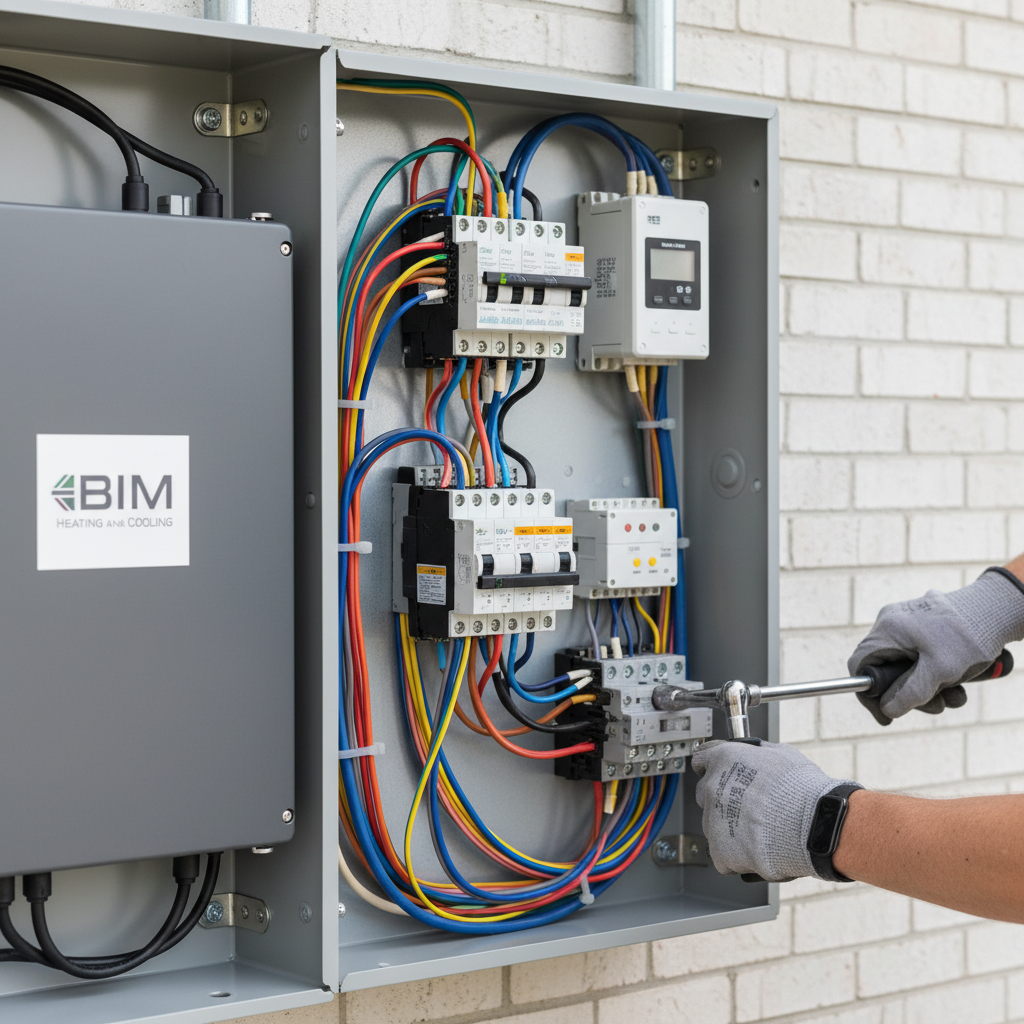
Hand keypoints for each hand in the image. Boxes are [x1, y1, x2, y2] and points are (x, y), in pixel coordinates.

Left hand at [691, 739, 854, 881]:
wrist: (816, 825)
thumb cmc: (803, 790)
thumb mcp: (781, 753)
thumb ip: (758, 753)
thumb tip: (756, 754)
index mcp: (723, 759)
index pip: (702, 760)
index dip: (713, 768)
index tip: (719, 774)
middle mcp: (712, 787)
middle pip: (706, 794)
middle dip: (723, 800)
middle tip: (748, 808)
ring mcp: (713, 820)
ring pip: (713, 825)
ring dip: (731, 829)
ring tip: (760, 832)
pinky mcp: (720, 850)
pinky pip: (723, 856)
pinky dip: (737, 857)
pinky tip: (757, 850)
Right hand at [848, 569, 1023, 725]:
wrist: (998, 608)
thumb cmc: (968, 638)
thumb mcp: (939, 673)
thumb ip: (909, 694)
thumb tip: (887, 710)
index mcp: (888, 630)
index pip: (861, 666)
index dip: (869, 695)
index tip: (886, 715)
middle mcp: (892, 622)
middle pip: (887, 668)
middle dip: (912, 693)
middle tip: (937, 706)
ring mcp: (908, 621)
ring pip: (907, 664)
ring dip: (930, 686)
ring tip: (957, 694)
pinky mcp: (924, 622)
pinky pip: (920, 654)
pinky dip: (936, 671)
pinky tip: (959, 679)